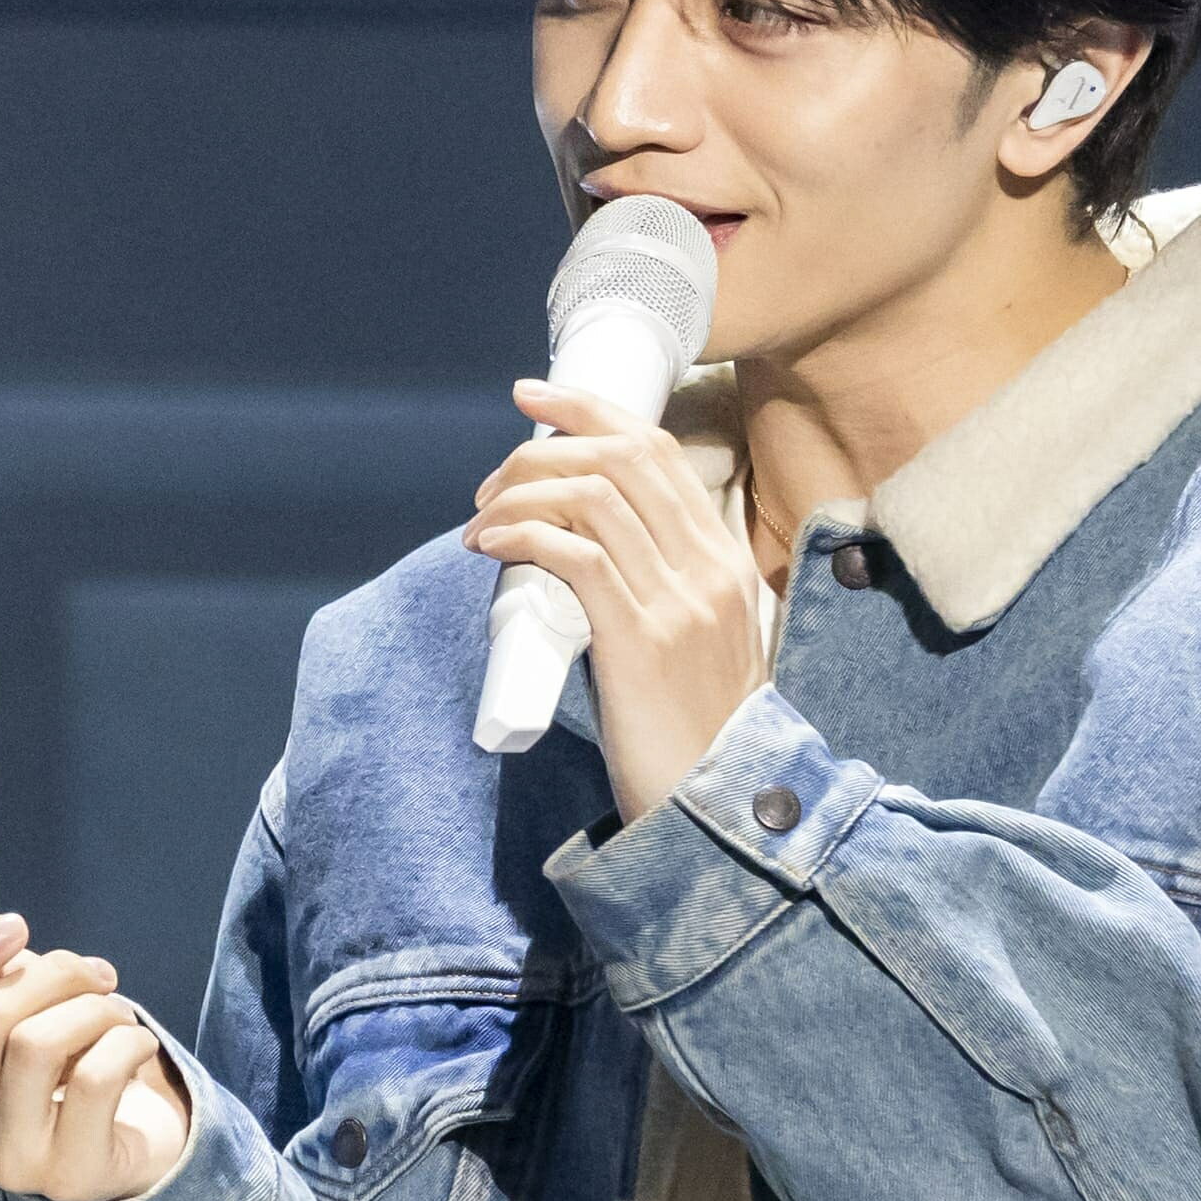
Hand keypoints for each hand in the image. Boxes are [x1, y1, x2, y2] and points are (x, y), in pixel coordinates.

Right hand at [0, 914, 195, 1200]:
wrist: (126, 1142)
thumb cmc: (60, 1065)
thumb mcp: (13, 1010)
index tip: (14, 928)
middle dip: (52, 973)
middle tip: (94, 974)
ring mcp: (7, 1165)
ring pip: (38, 1044)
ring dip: (95, 1007)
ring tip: (117, 1013)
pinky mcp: (69, 1176)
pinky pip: (96, 1078)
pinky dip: (128, 1041)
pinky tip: (138, 1045)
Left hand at [467, 380, 774, 817]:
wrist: (716, 803)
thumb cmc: (690, 729)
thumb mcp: (693, 639)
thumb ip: (658, 587)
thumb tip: (578, 549)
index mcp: (722, 557)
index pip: (656, 450)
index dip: (590, 411)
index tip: (534, 398)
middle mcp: (706, 566)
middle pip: (620, 458)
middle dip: (543, 446)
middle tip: (488, 481)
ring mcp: (677, 599)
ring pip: (591, 497)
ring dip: (518, 494)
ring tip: (478, 524)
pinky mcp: (639, 638)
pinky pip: (574, 555)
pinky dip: (522, 536)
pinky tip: (490, 548)